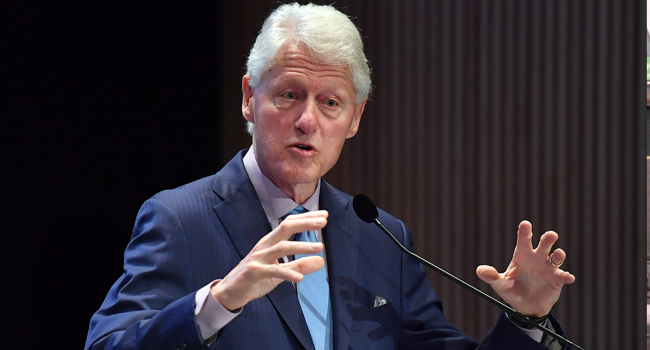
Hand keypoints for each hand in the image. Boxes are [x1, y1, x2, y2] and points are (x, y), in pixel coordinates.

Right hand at [211, 210, 328, 310]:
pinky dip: (287, 273)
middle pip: (285, 227)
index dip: (306, 218)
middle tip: (323, 222)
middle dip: (305, 223)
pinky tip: (299, 278)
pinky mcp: (253, 272)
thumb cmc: (255, 277)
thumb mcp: (281, 272)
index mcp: (271, 242)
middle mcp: (265, 245)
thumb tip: (321, 260)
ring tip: (319, 247)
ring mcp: (258, 258)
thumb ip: (299, 265)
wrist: (230, 291)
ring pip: (281, 247)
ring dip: (301, 246)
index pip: (289, 224)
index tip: (324, 215)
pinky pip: (273, 271)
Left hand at [476, 220, 574, 316]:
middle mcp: (537, 258)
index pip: (523, 240)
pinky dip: (566, 276)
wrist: (525, 307)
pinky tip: (568, 277)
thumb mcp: (500, 284)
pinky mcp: (557, 280)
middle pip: (544, 245)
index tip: (525, 224)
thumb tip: (479, 271)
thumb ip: (491, 276)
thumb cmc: (511, 290)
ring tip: (558, 254)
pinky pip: (563, 276)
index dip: (525, 232)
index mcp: (522, 255)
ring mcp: (548, 268)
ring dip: (559, 255)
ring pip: (556, 257)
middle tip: (551, 235)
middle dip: (547, 239)